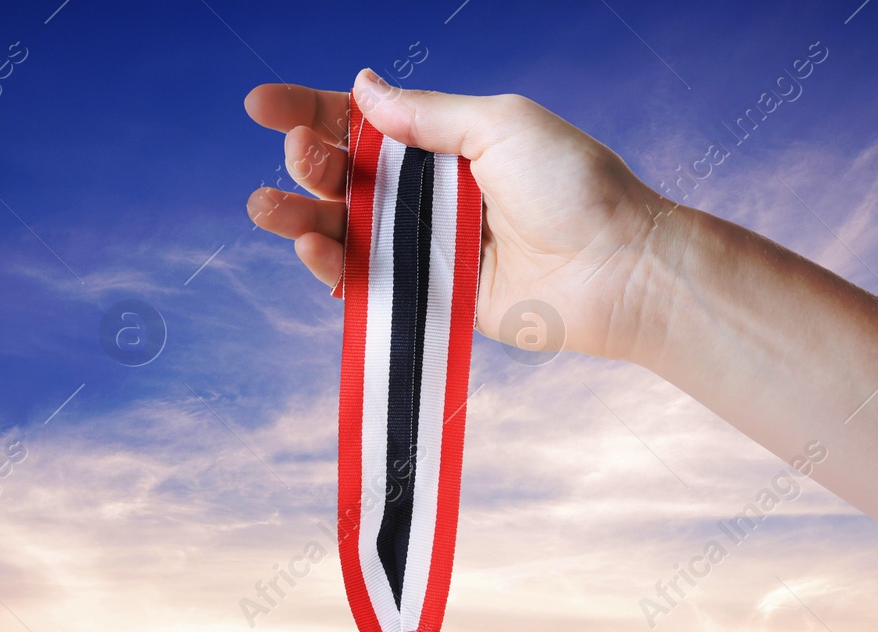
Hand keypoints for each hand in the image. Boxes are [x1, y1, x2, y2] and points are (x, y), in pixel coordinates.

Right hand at [243, 68, 685, 364]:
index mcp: (446, 141)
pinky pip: (368, 280)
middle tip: (298, 154)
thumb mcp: (500, 124)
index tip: (259, 105)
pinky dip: (332, 265)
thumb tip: (361, 89)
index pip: (363, 121)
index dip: (310, 110)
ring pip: (344, 229)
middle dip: (307, 161)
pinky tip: (312, 248)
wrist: (617, 269)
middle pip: (343, 175)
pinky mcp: (429, 295)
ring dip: (299, 216)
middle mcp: (430, 192)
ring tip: (266, 208)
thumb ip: (426, 116)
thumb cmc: (576, 186)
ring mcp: (426, 245)